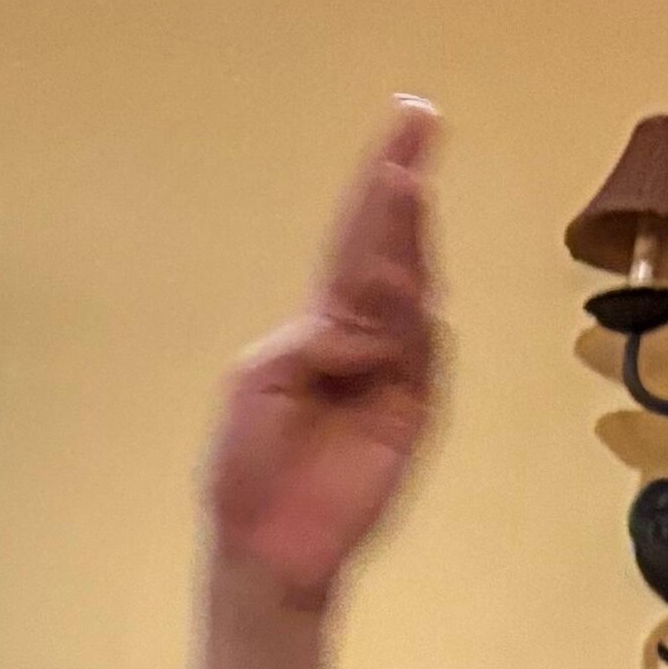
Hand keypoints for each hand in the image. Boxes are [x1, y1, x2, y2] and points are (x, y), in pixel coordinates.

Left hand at [208, 101, 442, 608]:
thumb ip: (303, 343)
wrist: (266, 545)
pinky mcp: (414, 408)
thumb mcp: (256, 386)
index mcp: (320, 326)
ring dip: (406, 238)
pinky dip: (410, 313)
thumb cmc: (248, 468)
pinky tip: (400, 276)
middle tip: (418, 123)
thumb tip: (349, 323)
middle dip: (402, 188)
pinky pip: (419, 350)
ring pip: (409, 289)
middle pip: (389, 249)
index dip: (376, 187)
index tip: (403, 125)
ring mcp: (395, 369)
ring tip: (404, 184)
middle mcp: (365, 336)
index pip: (354, 243)